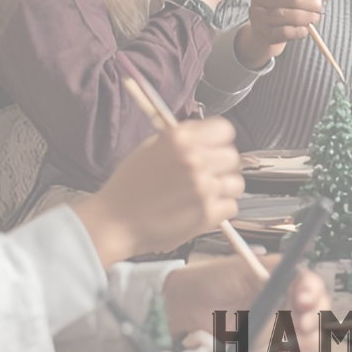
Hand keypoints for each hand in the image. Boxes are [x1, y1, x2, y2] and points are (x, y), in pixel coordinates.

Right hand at [71, 118, 243, 265]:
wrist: (114, 222)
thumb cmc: (128, 187)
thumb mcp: (150, 148)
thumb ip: (182, 138)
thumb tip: (206, 135)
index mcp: (180, 139)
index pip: (225, 129)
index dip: (220, 139)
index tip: (215, 146)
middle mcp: (195, 160)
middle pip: (233, 156)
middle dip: (222, 165)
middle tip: (208, 173)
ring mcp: (204, 188)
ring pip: (236, 183)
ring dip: (223, 188)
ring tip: (204, 193)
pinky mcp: (208, 214)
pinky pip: (231, 207)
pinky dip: (220, 209)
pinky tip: (202, 208)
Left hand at [163, 255, 329, 351]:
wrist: (184, 308)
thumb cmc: (210, 281)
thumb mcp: (241, 267)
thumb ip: (270, 269)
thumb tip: (297, 268)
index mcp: (283, 278)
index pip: (310, 284)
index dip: (313, 291)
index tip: (302, 300)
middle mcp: (286, 301)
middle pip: (319, 311)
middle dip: (315, 319)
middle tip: (300, 324)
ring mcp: (279, 325)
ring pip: (311, 336)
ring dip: (308, 343)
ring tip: (291, 345)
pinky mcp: (269, 347)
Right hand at [234, 0, 330, 69]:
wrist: (264, 33)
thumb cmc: (282, 8)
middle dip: (312, 3)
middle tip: (320, 9)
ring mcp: (258, 15)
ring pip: (287, 14)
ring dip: (307, 17)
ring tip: (314, 19)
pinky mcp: (262, 33)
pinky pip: (284, 32)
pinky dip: (298, 31)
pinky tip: (305, 30)